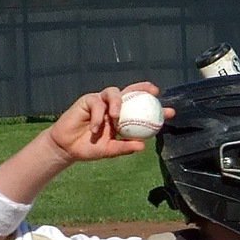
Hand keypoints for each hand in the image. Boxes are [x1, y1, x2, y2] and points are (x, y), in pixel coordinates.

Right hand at [46, 83, 173, 162]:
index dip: (155, 109)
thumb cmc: (91, 148)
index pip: (141, 110)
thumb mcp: (110, 150)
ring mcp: (101, 102)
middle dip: (143, 88)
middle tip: (154, 92)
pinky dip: (98, 116)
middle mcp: (114, 106)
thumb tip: (143, 146)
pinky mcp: (88, 100)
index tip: (170, 112)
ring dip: (117, 103)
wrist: (69, 148)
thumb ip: (125, 147)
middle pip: (130, 92)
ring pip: (113, 93)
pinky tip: (97, 128)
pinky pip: (96, 103)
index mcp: (123, 118)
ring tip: (116, 117)